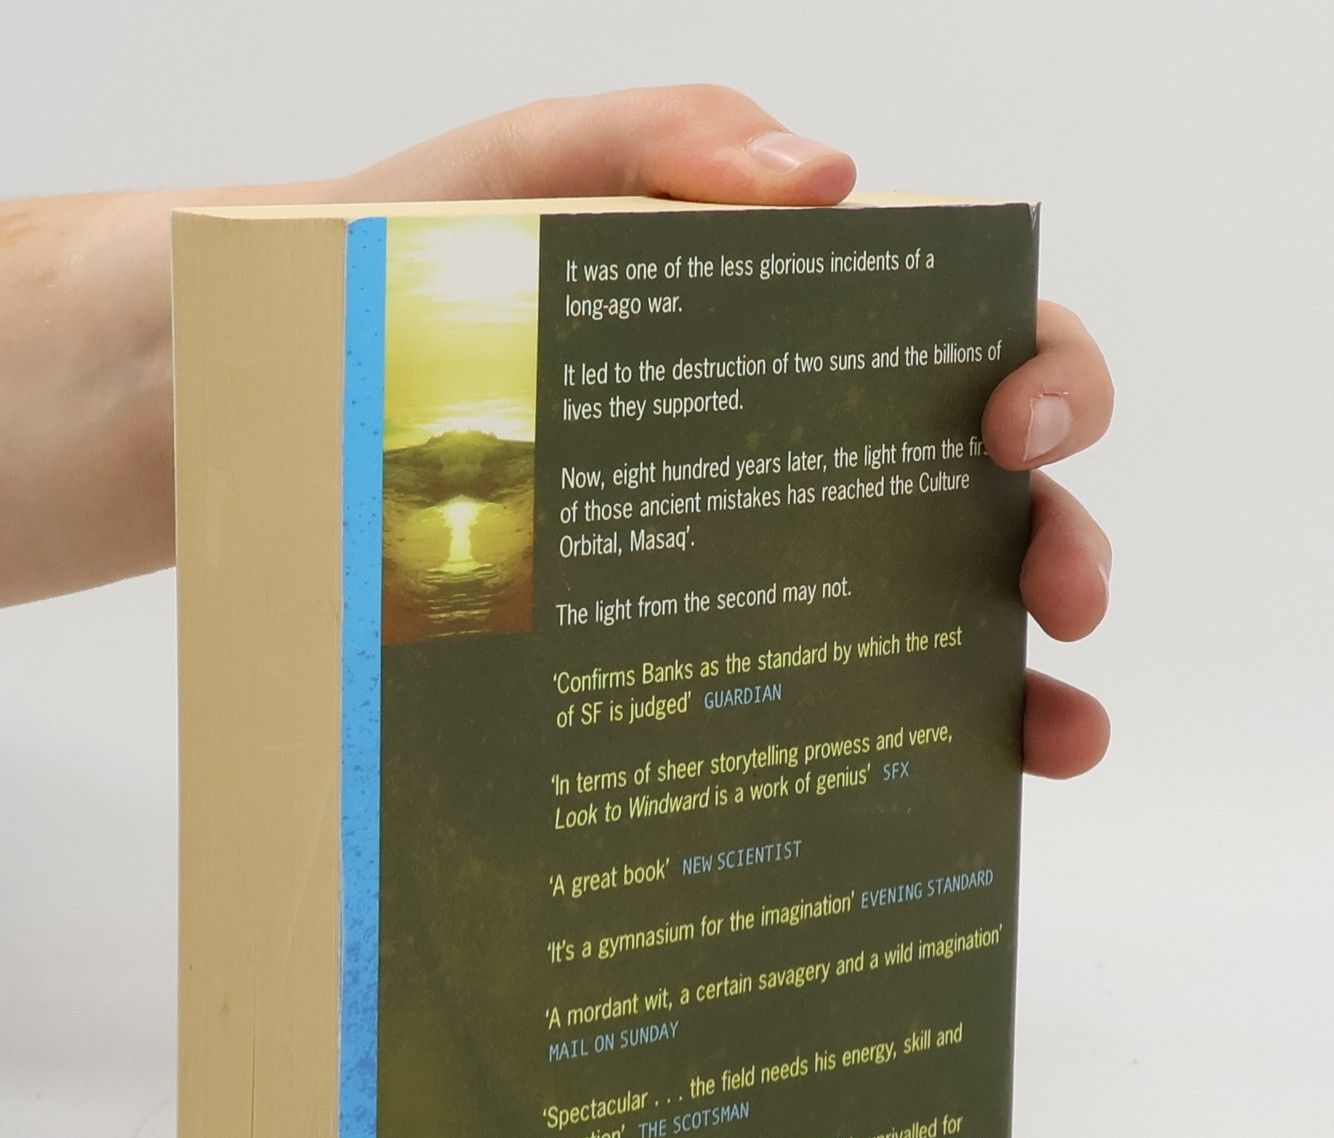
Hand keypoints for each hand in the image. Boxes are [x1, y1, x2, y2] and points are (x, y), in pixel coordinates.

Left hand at [332, 86, 1114, 778]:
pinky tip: (939, 800)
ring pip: (937, 625)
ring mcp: (760, 570)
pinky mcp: (694, 665)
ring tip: (1049, 736)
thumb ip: (660, 141)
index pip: (979, 338)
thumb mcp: (524, 180)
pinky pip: (823, 717)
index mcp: (803, 333)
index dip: (1048, 374)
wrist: (272, 411)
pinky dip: (908, 757)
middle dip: (1062, 545)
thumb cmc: (410, 282)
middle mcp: (807, 459)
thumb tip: (830, 177)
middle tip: (1056, 596)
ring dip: (1025, 683)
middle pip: (992, 500)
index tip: (1014, 432)